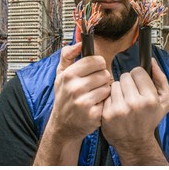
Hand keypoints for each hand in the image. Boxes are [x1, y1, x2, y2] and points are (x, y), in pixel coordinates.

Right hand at [34, 42, 110, 164]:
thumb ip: (67, 56)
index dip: (98, 65)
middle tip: (93, 86)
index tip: (94, 71)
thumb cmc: (64, 98)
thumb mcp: (60, 75)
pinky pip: (108, 101)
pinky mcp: (92, 114)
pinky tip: (96, 106)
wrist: (63, 126)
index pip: (96, 61)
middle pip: (105, 74)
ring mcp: (83, 102)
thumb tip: (78, 43)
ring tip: (94, 96)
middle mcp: (74, 88)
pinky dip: (104, 103)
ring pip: (108, 87)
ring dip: (104, 91)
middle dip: (102, 79)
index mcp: (68, 75)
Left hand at [101, 58, 168, 164]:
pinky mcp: (107, 114)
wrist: (135, 142)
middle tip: (131, 94)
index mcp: (150, 99)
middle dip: (128, 83)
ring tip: (124, 100)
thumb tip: (151, 61)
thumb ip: (161, 79)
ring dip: (118, 90)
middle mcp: (134, 104)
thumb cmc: (150, 119)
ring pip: (114, 84)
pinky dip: (110, 98)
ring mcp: (119, 109)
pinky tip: (116, 107)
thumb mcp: (165, 102)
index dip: (138, 77)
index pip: (138, 71)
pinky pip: (106, 94)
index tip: (139, 85)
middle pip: (124, 76)